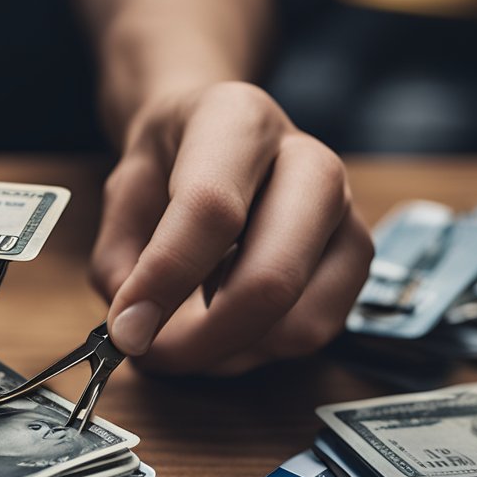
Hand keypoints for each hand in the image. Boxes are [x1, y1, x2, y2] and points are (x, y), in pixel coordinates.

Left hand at [91, 82, 372, 374]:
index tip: (126, 329)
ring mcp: (346, 212)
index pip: (211, 209)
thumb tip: (136, 331)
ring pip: (299, 322)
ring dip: (227, 352)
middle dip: (203, 339)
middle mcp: (309, 161)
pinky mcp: (356, 259)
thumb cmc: (170, 163)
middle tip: (150, 353)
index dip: (165, 279)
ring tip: (180, 336)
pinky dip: (256, 348)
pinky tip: (222, 320)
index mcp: (238, 123)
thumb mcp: (122, 195)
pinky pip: (312, 333)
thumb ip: (119, 262)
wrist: (218, 134)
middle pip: (272, 277)